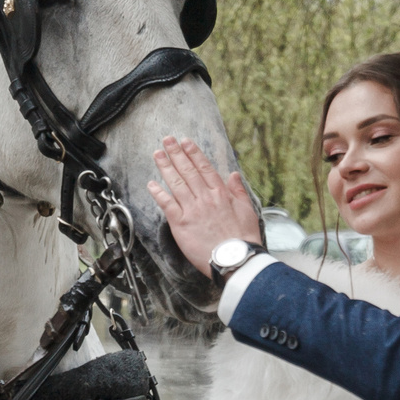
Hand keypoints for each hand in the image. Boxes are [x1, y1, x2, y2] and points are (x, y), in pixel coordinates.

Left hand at [146, 136, 261, 276]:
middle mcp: (205, 198)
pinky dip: (158, 193)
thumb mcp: (248, 211)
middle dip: (176, 154)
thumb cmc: (243, 239)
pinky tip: (151, 183)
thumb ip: (238, 191)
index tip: (185, 142)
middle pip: (188, 171)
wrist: (235, 259)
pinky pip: (167, 204)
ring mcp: (192, 210)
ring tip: (157, 154)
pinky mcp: (181, 224)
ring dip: (166, 167)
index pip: (205, 168)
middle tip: (167, 140)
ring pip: (176, 183)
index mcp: (221, 194)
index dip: (194, 153)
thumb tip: (234, 175)